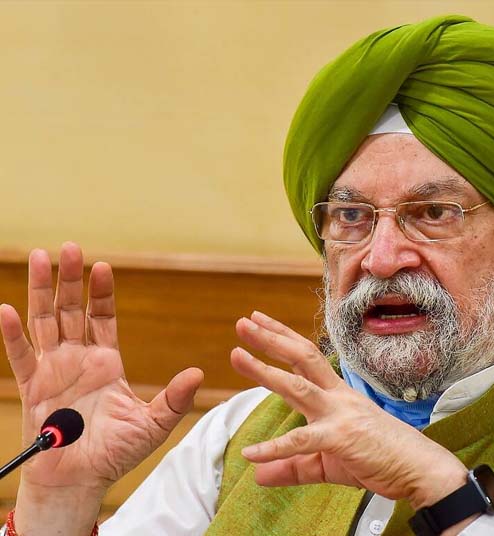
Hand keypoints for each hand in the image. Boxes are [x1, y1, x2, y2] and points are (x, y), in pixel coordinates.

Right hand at [0, 243, 202, 533]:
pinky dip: (13, 334)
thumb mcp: (154, 424)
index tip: (104, 266)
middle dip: (70, 279)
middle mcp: (78, 359)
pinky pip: (20, 356)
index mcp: (106, 362)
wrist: (82, 481)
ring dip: (40, 290)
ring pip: (45, 322)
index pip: (103, 317)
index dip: (102, 292)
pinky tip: (7, 308)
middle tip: (70, 247)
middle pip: (72, 310)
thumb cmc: (116, 453)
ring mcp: (53, 370)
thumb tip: (199, 373)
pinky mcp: (33, 388)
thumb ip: (175, 399)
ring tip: (39, 257)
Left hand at [231, 311, 468, 510]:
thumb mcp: (328, 463)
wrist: (420, 469)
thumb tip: (257, 474)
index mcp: (338, 395)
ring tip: (237, 355)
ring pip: (297, 387)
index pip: (306, 359)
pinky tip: (252, 453)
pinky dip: (275, 449)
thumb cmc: (382, 458)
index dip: (282, 337)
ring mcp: (340, 415)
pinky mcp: (341, 439)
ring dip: (264, 371)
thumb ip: (292, 464)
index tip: (259, 322)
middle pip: (301, 358)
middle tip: (243, 322)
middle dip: (270, 339)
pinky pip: (302, 442)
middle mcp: (338, 397)